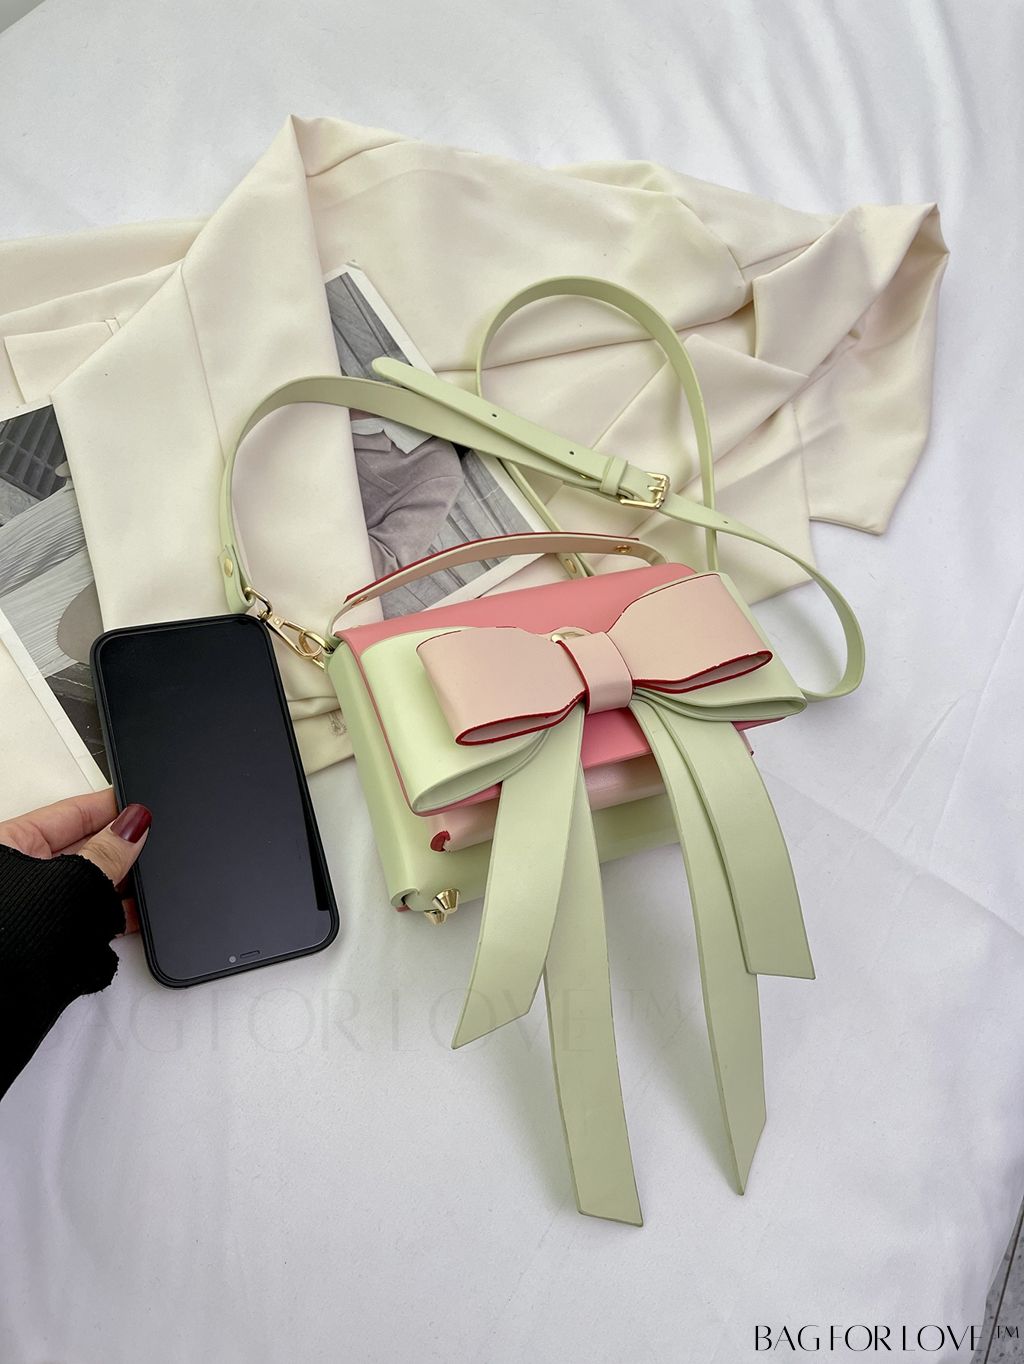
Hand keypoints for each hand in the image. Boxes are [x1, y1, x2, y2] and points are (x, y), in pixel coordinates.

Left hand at [0, 791, 150, 934]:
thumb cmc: (5, 942)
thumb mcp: (68, 883)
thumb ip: (106, 852)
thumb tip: (133, 825)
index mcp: (8, 845)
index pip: (68, 813)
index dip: (107, 808)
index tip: (141, 805)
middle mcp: (17, 874)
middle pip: (81, 848)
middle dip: (117, 847)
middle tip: (153, 842)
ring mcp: (35, 908)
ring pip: (88, 885)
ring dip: (118, 884)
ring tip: (147, 880)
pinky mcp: (49, 940)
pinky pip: (87, 916)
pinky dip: (111, 914)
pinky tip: (133, 912)